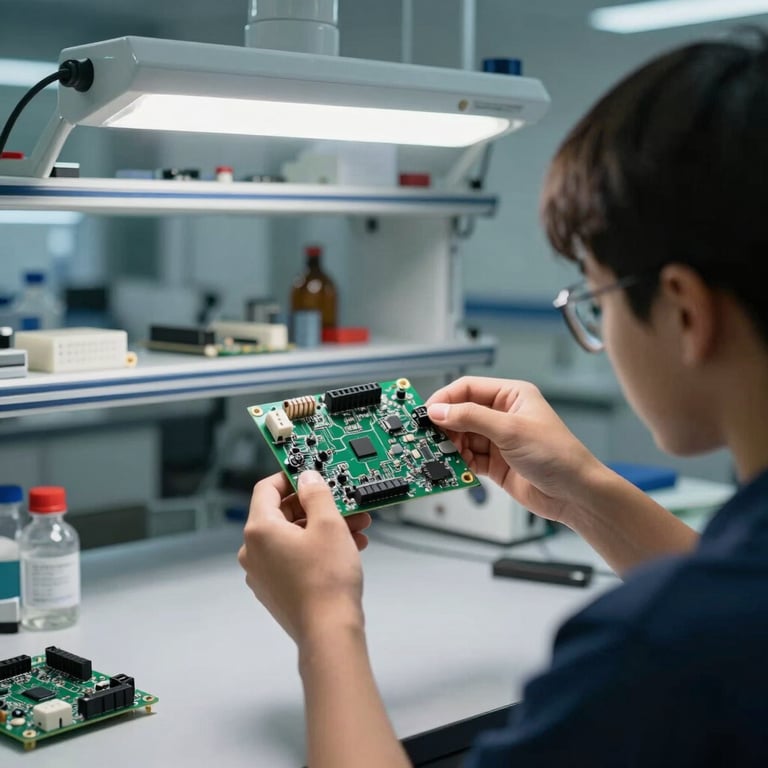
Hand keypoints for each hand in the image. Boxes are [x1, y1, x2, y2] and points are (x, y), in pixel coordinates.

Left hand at [238, 470, 371, 645]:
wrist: (330, 632)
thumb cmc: (327, 582)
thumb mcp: (328, 524)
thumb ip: (316, 494)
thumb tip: (307, 479)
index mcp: (259, 530)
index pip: (266, 488)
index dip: (289, 476)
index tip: (309, 473)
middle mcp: (254, 551)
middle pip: (283, 513)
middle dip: (317, 506)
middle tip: (344, 502)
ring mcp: (263, 573)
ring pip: (293, 536)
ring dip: (323, 527)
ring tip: (356, 526)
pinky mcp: (276, 589)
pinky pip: (295, 556)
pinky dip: (318, 547)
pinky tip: (348, 547)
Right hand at [426, 376, 602, 525]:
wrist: (574, 494)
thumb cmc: (558, 455)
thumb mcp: (510, 430)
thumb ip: (471, 418)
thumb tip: (440, 411)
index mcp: (511, 395)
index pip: (468, 388)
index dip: (445, 399)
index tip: (427, 412)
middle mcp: (503, 415)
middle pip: (461, 413)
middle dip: (446, 426)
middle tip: (429, 437)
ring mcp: (498, 440)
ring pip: (462, 437)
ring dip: (451, 447)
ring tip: (442, 455)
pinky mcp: (495, 463)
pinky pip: (468, 458)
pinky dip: (459, 463)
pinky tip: (456, 467)